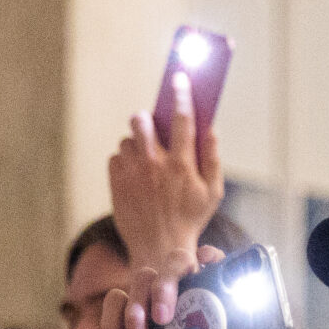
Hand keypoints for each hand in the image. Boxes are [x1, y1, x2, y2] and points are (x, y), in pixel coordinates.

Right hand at [0, 265, 215, 328]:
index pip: (215, 273)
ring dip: (139, 306)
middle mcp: (177, 305)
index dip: (216, 259)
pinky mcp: (116, 314)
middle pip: (177, 263)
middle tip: (163, 317)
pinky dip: (114, 320)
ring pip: (144, 275)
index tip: (212, 261)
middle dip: (170, 281)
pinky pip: (115, 298)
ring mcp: (146, 307)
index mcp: (203, 319)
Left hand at [109, 72, 225, 324]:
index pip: (182, 119)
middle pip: (143, 121)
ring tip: (146, 159)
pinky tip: (136, 174)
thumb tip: (210, 128)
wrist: (159, 250)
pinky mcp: (115, 183)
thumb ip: (212, 158)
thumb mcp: (213, 193)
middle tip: (152, 126)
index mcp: (182, 165)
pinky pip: (116, 156)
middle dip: (147, 118)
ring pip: (128, 139)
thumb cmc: (190, 220)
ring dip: (137, 143)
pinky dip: (125, 160)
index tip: (180, 78)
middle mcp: (155, 165)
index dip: (182, 94)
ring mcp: (132, 174)